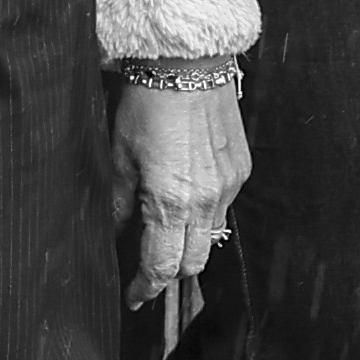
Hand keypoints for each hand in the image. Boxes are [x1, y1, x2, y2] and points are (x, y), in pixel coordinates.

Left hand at [116, 77, 246, 311]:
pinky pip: (224, 208)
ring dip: (188, 243)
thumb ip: (120, 205)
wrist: (189, 63)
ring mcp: (229, 186)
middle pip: (193, 262)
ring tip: (165, 231)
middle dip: (169, 272)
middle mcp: (206, 201)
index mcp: (170, 202)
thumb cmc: (145, 106)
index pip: (162, 267)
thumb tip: (117, 237)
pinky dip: (204, 214)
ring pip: (211, 237)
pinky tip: (186, 197)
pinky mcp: (242, 170)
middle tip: (147, 269)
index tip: (134, 296)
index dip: (146, 287)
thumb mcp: (119, 157)